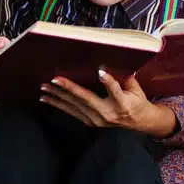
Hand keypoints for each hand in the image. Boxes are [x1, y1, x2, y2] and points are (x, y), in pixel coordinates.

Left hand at [40, 71, 175, 136]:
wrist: (138, 122)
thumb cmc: (136, 101)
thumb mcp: (136, 89)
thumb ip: (126, 77)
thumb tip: (115, 60)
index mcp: (123, 104)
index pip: (116, 91)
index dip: (109, 82)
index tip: (101, 72)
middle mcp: (108, 114)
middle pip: (87, 99)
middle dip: (70, 89)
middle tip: (55, 80)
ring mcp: (97, 120)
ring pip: (75, 106)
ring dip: (58, 96)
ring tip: (45, 88)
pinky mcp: (90, 122)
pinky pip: (71, 112)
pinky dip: (58, 104)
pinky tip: (46, 99)